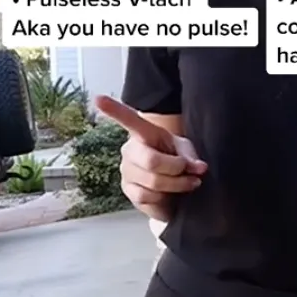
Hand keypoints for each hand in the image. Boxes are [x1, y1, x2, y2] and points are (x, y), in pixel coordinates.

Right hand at [94, 95, 207, 220]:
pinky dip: (165, 198)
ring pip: (153, 182)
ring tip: (188, 183)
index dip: (114, 110)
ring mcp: (127, 172)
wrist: (172, 187)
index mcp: (143, 134)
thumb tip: (198, 167)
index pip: (129, 120)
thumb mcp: (186, 152)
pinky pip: (148, 197)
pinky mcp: (128, 192)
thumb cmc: (176, 161)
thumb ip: (191, 157)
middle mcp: (130, 151)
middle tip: (192, 174)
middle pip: (152, 161)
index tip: (98, 98)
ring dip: (177, 185)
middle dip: (177, 170)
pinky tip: (170, 194)